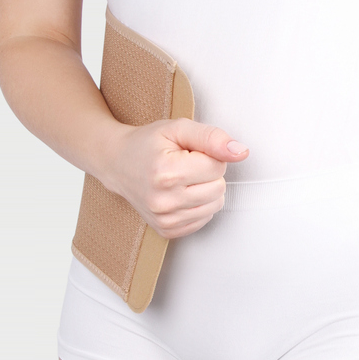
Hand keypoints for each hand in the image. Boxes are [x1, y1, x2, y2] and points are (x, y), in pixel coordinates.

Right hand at [100, 117, 249, 238]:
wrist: (117, 163)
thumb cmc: (149, 144)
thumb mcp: (179, 129)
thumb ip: (212, 137)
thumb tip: (241, 152)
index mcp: (166, 172)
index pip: (217, 166)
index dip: (208, 155)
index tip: (188, 152)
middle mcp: (164, 200)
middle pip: (219, 187)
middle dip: (208, 173)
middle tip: (185, 165)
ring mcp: (164, 219)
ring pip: (215, 204)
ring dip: (206, 189)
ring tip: (183, 179)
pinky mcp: (167, 230)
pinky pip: (205, 218)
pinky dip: (199, 205)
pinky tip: (181, 193)